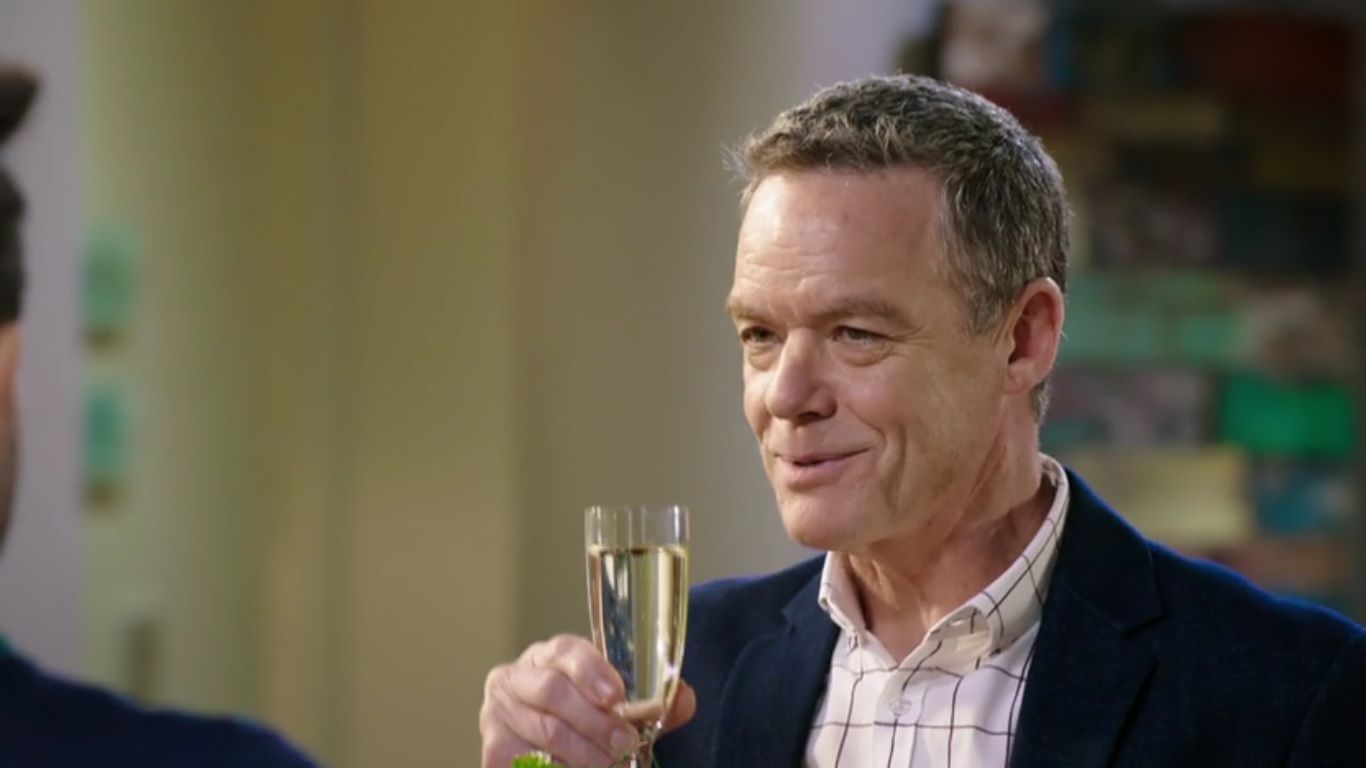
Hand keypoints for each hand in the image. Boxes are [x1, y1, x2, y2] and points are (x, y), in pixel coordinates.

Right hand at [481, 634, 696, 766]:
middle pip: (553, 692)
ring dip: (582, 753)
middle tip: (624, 743)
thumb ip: (649, 705)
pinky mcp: (493, 749)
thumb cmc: (581, 717)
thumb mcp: (614, 707)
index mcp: (549, 656)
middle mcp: (517, 677)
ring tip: (609, 765)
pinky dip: (559, 767)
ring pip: (544, 731)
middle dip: (594, 721)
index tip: (615, 696)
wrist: (539, 742)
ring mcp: (498, 713)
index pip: (566, 651)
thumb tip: (684, 700)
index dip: (591, 670)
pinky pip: (528, 760)